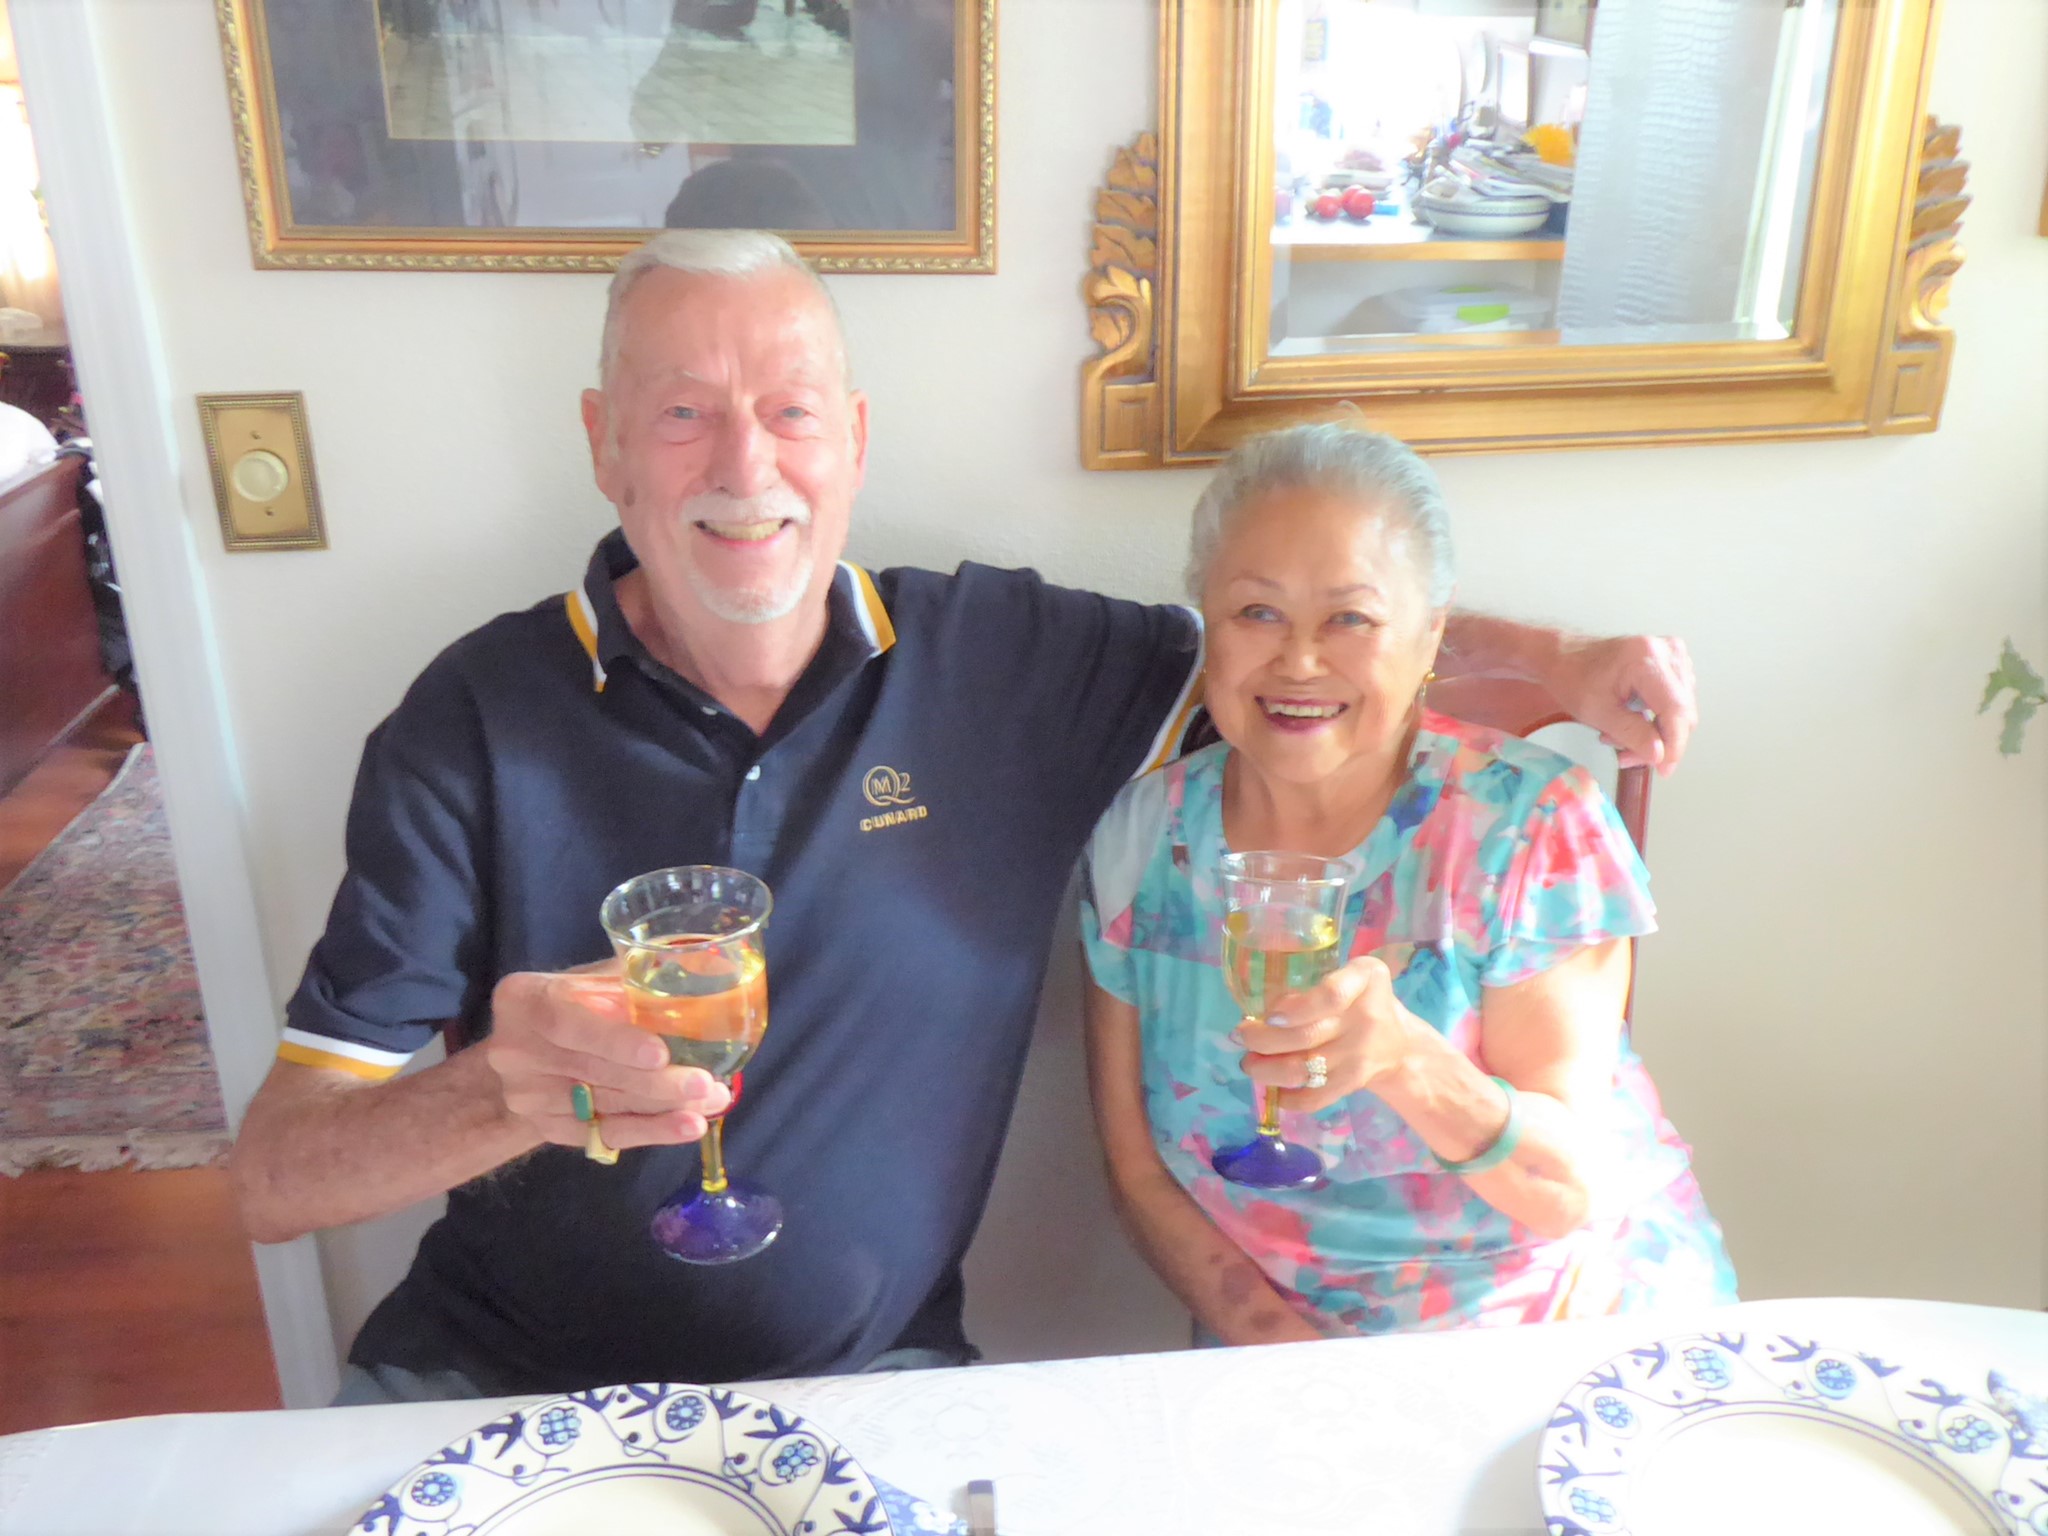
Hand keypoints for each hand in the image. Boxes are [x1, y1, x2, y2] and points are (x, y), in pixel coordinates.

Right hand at [483, 965, 729, 1151]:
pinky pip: (605, 1135)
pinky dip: (651, 1131)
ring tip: (713, 1100)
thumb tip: (707, 966)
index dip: (614, 1041)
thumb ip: (637, 975)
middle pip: (593, 1071)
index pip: (566, 1022)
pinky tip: (686, 1126)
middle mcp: (515, 1051)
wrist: (532, 1053)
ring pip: (605, 1106)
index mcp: (524, 999)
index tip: (660, 1053)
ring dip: (664, 1107)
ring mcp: (527, 1096)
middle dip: (656, 1081)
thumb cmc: (577, 1002)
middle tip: (706, 1083)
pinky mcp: (546, 1128)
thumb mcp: (596, 979)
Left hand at [1233, 955, 1416, 1113]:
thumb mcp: (1345, 980)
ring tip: (1249, 1064)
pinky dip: (1289, 1099)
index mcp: (1364, 978)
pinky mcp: (1354, 1083)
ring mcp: (1361, 1054)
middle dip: (1262, 1040)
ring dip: (1267, 1070)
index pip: (1331, 995)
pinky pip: (1317, 1097)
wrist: (1399, 1044)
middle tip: (1240, 1038)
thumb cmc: (1358, 1002)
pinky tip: (1273, 1092)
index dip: (1295, 1008)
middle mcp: (1366, 1017)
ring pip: (1304, 1069)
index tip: (1268, 1016)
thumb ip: (1309, 991)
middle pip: (1305, 1036)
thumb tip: (1260, 1017)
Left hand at [1546, 633, 1696, 774]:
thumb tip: (1660, 755)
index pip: (1676, 709)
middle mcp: (1668, 652)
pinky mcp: (1673, 663)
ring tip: (1618, 736)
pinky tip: (1630, 722)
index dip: (1674, 745)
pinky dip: (1656, 719)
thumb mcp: (1597, 712)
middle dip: (1659, 742)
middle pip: (1682, 712)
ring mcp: (1673, 655)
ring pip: (1681, 710)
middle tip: (1626, 756)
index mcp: (1646, 659)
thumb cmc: (1573, 678)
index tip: (1663, 769)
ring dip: (1655, 733)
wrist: (1564, 655)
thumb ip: (1632, 734)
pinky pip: (1676, 701)